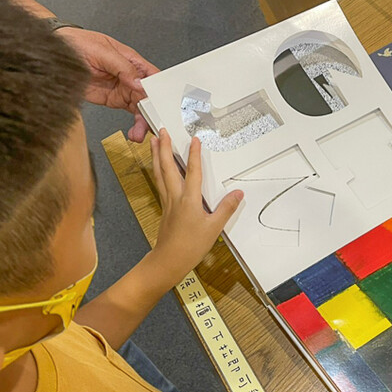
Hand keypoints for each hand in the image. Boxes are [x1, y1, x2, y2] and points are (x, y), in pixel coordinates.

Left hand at [55, 28, 158, 141]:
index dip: (159, 91)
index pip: (153, 78)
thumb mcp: (102, 52)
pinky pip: (130, 114)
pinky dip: (134, 125)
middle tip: (151, 124)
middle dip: (152, 112)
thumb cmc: (79, 43)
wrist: (57, 53)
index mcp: (133, 61)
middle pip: (149, 97)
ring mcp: (122, 90)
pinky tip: (135, 132)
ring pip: (141, 108)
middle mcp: (130, 77)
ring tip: (139, 133)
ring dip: (143, 122)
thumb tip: (138, 82)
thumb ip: (122, 67)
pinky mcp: (114, 100)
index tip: (159, 105)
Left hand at [149, 128, 242, 283]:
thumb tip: (238, 193)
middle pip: (167, 167)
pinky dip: (157, 171)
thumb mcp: (214, 228)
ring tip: (153, 142)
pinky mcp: (164, 208)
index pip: (193, 172)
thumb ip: (226, 209)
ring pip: (159, 173)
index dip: (194, 155)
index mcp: (189, 200)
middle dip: (164, 147)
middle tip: (161, 131)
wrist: (168, 260)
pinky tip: (157, 168)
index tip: (194, 140)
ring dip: (156, 156)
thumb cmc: (190, 246)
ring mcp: (167, 201)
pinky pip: (159, 183)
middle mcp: (175, 197)